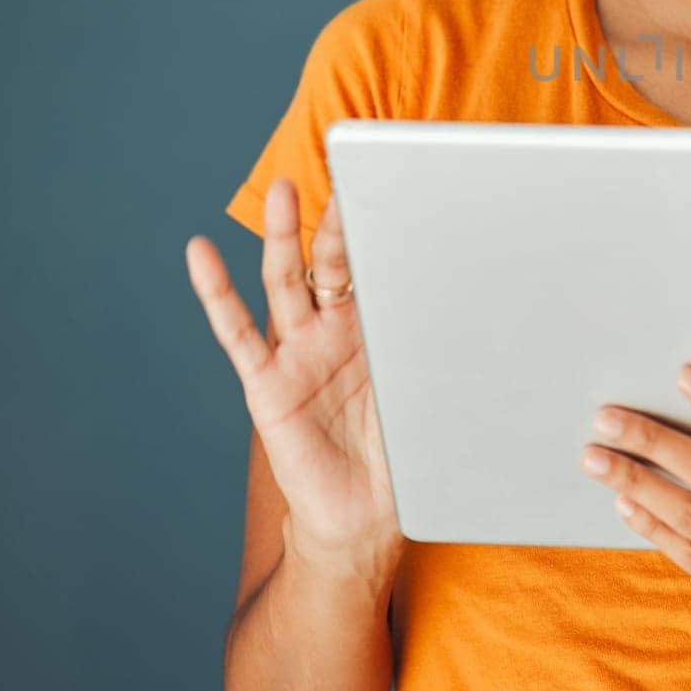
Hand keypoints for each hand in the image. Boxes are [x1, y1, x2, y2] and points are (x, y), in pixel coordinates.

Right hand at [186, 177, 402, 569]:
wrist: (362, 520)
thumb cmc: (402, 458)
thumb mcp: (428, 399)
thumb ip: (439, 356)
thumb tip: (490, 317)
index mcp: (378, 331)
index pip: (379, 268)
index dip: (384, 230)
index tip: (399, 179)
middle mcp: (334, 333)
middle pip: (332, 262)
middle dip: (337, 218)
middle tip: (346, 170)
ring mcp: (297, 353)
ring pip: (287, 283)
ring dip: (284, 236)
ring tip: (285, 189)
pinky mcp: (266, 384)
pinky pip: (238, 332)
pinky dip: (217, 293)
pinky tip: (201, 254)